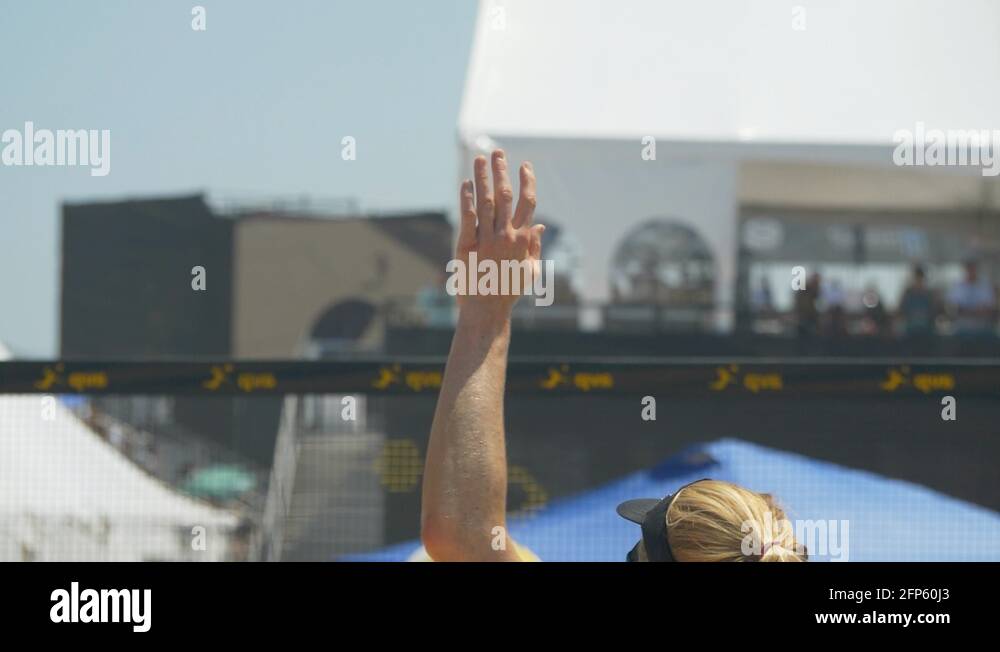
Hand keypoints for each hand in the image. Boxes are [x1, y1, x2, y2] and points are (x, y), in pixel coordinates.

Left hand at [455, 149, 544, 315]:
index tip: (524, 165)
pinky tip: (466, 183)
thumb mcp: (529, 270)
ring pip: (486, 201)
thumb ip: (535, 246)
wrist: (486, 310)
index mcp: (524, 240)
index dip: (527, 180)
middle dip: (502, 171)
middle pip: (506, 195)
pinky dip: (467, 198)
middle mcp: (506, 236)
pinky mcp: (466, 246)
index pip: (529, 202)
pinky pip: (467, 217)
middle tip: (498, 153)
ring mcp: (486, 240)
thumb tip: (539, 225)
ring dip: (483, 177)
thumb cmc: (509, 291)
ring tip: (480, 159)